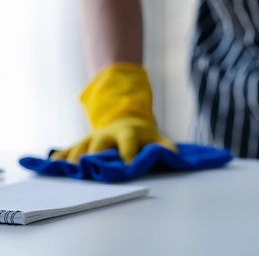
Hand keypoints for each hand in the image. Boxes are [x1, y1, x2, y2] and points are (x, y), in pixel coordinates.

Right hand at [51, 63, 176, 163]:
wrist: (125, 119)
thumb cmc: (143, 135)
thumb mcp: (156, 137)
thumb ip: (165, 146)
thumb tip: (175, 156)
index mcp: (127, 131)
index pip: (128, 141)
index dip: (128, 152)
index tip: (128, 166)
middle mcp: (106, 134)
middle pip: (99, 143)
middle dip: (94, 155)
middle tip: (88, 169)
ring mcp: (91, 138)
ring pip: (80, 146)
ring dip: (73, 159)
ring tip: (68, 171)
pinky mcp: (80, 143)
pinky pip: (66, 150)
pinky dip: (58, 158)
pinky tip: (51, 167)